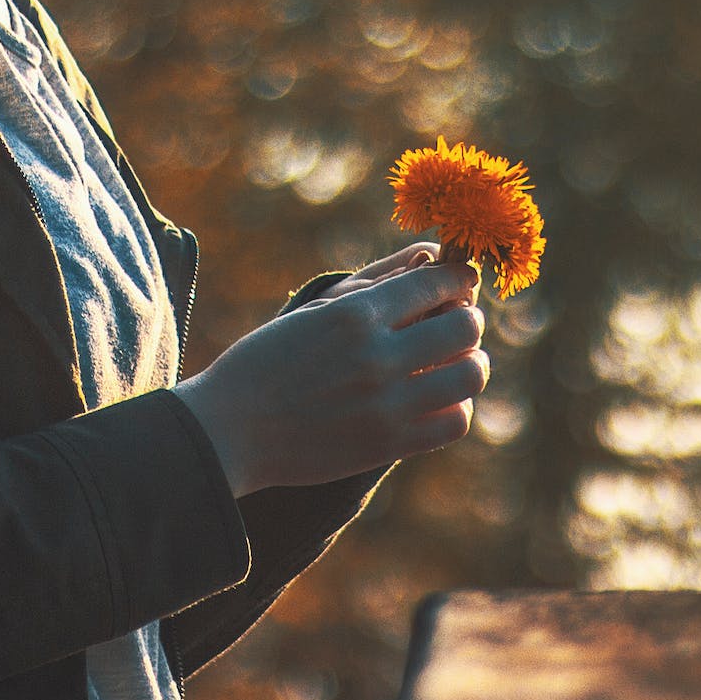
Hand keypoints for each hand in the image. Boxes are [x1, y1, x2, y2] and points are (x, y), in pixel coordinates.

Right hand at [171, 246, 487, 493]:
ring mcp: (386, 404)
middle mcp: (376, 356)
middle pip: (465, 326)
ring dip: (471, 363)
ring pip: (471, 374)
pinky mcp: (389, 444)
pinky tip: (438, 400)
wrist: (229, 430)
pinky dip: (457, 407)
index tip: (460, 281)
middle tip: (454, 324)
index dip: (460, 278)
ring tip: (454, 363)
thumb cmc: (269, 361)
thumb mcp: (317, 309)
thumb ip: (378, 279)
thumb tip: (433, 254)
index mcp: (355, 314)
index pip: (439, 282)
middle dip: (467, 319)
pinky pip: (455, 421)